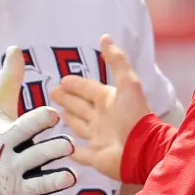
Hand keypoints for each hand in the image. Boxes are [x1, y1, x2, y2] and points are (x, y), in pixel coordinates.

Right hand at [0, 46, 82, 194]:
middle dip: (52, 150)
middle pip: (38, 156)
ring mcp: (18, 186)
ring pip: (43, 184)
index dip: (40, 120)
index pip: (26, 127)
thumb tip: (16, 49)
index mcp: (7, 137)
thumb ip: (9, 80)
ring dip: (57, 180)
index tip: (54, 113)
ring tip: (70, 175)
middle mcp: (13, 162)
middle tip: (66, 145)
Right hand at [50, 35, 150, 181]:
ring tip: (56, 111)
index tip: (62, 79)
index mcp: (109, 101)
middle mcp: (102, 119)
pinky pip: (80, 152)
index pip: (88, 89)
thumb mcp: (127, 83)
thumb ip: (117, 61)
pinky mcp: (95, 157)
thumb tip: (105, 37)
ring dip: (69, 119)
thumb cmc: (134, 116)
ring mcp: (99, 139)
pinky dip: (71, 148)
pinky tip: (64, 144)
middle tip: (52, 91)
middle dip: (68, 98)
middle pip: (81, 106)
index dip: (76, 84)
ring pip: (80, 126)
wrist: (142, 150)